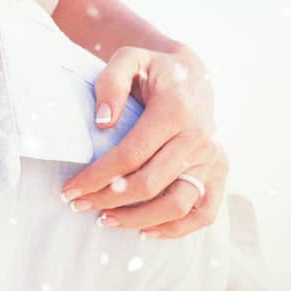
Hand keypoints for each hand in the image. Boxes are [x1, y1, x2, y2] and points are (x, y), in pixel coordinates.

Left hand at [60, 46, 227, 237]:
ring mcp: (213, 158)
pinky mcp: (220, 173)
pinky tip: (146, 231)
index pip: (130, 155)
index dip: (97, 176)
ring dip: (137, 220)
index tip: (70, 190)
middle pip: (149, 184)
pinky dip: (176, 229)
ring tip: (105, 220)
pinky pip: (204, 213)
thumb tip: (102, 123)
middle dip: (108, 199)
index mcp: (175, 110)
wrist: (192, 75)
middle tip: (78, 205)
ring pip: (177, 205)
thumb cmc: (153, 70)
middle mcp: (199, 138)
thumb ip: (111, 83)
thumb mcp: (129, 59)